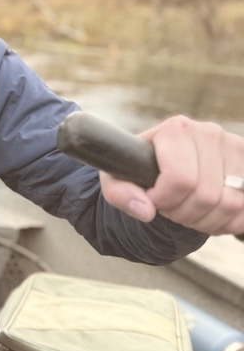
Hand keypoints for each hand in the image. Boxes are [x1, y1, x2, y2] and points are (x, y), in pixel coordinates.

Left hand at [100, 115, 243, 235]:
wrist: (166, 162)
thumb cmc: (140, 169)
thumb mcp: (117, 178)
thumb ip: (120, 194)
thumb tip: (146, 211)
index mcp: (176, 129)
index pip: (180, 179)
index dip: (165, 200)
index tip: (154, 199)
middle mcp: (209, 132)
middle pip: (206, 195)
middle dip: (184, 214)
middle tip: (171, 209)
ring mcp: (235, 147)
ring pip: (232, 203)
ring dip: (207, 221)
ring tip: (188, 212)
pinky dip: (229, 221)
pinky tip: (209, 214)